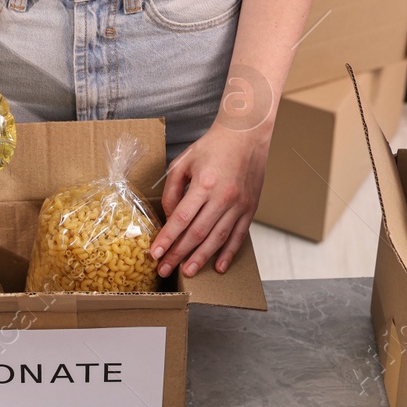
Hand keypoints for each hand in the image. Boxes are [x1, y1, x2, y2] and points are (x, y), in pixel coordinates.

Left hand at [151, 123, 268, 276]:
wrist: (246, 135)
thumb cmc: (213, 146)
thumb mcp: (183, 162)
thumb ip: (173, 191)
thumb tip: (169, 218)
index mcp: (204, 184)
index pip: (181, 219)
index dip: (166, 239)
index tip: (154, 254)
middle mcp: (224, 197)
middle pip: (197, 234)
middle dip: (178, 254)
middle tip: (164, 270)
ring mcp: (239, 205)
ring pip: (217, 239)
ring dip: (201, 258)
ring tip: (187, 272)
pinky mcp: (251, 208)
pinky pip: (239, 236)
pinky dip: (228, 253)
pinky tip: (218, 267)